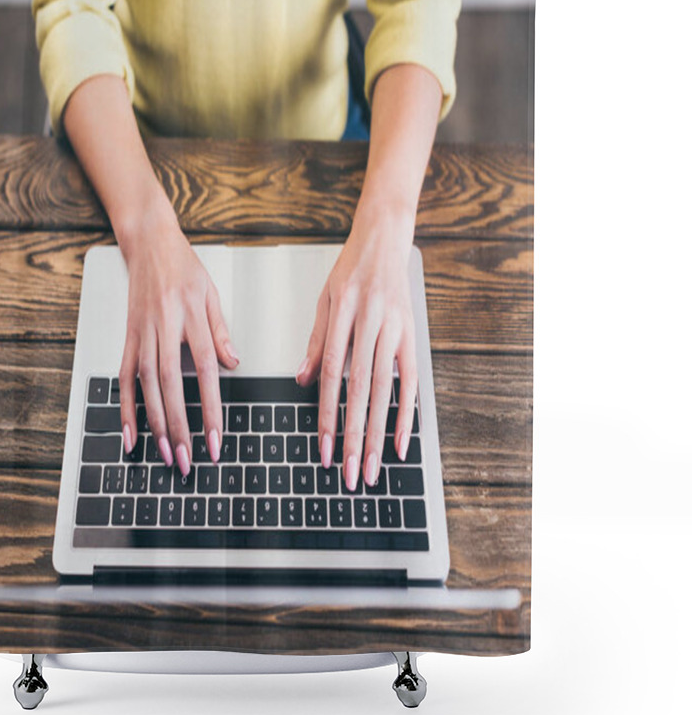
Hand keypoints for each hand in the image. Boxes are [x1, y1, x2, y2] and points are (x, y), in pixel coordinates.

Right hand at [118, 215, 238, 475]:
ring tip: (165, 454)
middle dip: (179, 426)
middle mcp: (164, 328)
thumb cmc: (184, 267)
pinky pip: (125, 377)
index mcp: (191, 318)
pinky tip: (130, 434)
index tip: (215, 440)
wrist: (149, 243)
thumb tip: (234, 363)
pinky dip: (125, 406)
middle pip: (171, 385)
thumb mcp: (212, 293)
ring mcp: (142, 334)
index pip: (204, 371)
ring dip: (155, 423)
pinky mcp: (127, 337)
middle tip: (187, 460)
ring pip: (146, 386)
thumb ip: (221, 331)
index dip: (210, 408)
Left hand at [296, 207, 417, 490]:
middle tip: (351, 474)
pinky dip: (407, 412)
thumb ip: (316, 341)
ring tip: (373, 467)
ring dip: (378, 433)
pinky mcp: (412, 335)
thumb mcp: (324, 299)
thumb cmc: (351, 269)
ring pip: (385, 391)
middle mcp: (370, 323)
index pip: (331, 375)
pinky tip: (401, 441)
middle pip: (360, 391)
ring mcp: (395, 330)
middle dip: (354, 437)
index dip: (327, 415)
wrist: (385, 240)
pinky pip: (410, 380)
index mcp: (341, 313)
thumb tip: (302, 380)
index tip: (324, 448)